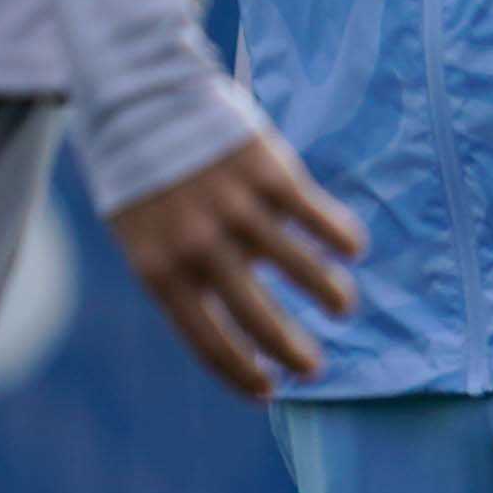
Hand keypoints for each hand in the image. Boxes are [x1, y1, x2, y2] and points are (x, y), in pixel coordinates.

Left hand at [107, 126, 368, 396]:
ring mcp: (236, 209)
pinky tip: (351, 250)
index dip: (240, 372)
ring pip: (301, 269)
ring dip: (330, 296)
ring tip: (342, 307)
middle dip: (293, 352)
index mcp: (160, 269)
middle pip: (258, 316)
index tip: (268, 391)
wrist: (141, 101)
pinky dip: (341, 239)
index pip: (206, 340)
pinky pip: (318, 219)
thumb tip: (243, 324)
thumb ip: (185, 278)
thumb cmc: (145, 181)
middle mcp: (199, 246)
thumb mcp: (145, 238)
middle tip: (313, 368)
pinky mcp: (268, 174)